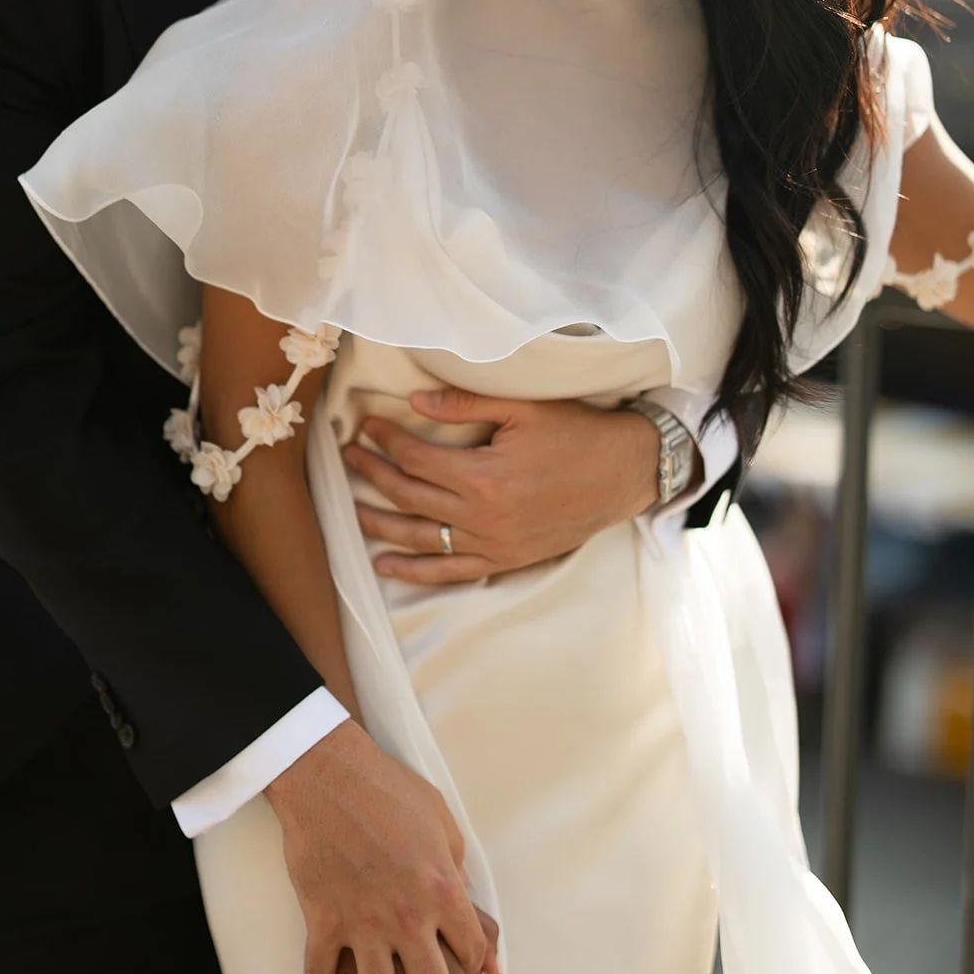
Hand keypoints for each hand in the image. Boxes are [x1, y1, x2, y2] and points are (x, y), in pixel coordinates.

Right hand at [265, 719, 490, 973]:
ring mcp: (362, 924)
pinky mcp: (323, 921)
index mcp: (442, 890)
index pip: (470, 950)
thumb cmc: (389, 790)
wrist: (327, 776)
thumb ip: (460, 872)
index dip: (476, 971)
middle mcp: (406, 917)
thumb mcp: (443, 823)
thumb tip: (472, 911)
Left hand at [344, 389, 661, 585]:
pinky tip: (386, 563)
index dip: (386, 440)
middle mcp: (482, 517)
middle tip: (349, 456)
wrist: (624, 473)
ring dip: (380, 524)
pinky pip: (450, 571)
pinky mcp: (505, 561)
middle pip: (409, 496)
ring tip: (351, 509)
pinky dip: (415, 571)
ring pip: (421, 538)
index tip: (367, 426)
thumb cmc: (576, 434)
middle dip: (373, 474)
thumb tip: (416, 401)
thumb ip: (465, 404)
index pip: (416, 458)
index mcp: (483, 476)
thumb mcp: (522, 408)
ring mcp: (493, 544)